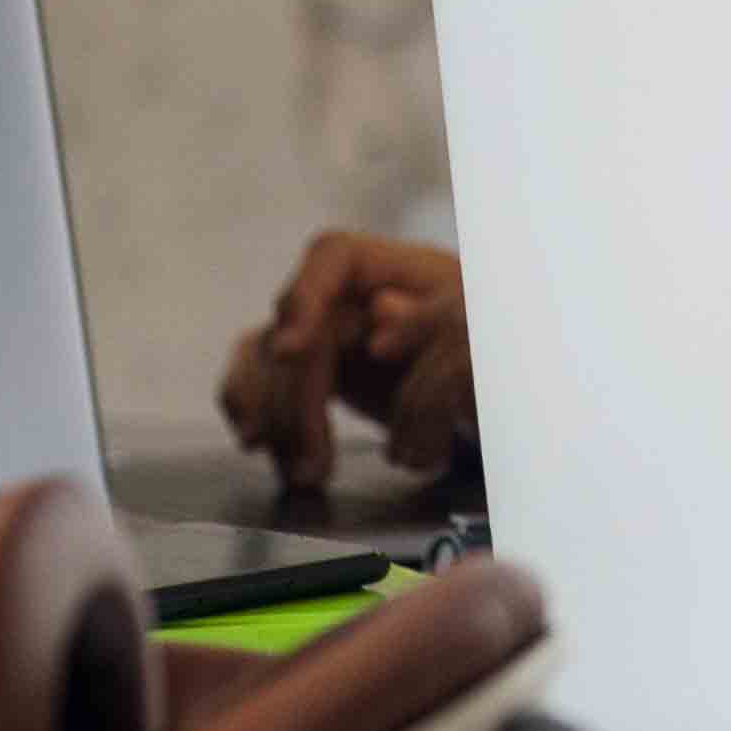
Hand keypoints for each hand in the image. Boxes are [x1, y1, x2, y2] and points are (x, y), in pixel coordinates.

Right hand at [214, 230, 473, 500]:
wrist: (475, 379)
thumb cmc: (477, 341)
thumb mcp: (470, 327)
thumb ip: (431, 317)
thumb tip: (381, 310)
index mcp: (389, 267)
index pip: (332, 256)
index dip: (304, 296)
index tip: (291, 348)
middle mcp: (343, 292)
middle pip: (295, 329)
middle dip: (296, 400)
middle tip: (314, 460)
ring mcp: (315, 326)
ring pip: (265, 360)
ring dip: (276, 421)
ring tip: (304, 473)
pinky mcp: (300, 363)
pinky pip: (254, 379)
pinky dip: (253, 412)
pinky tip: (261, 447)